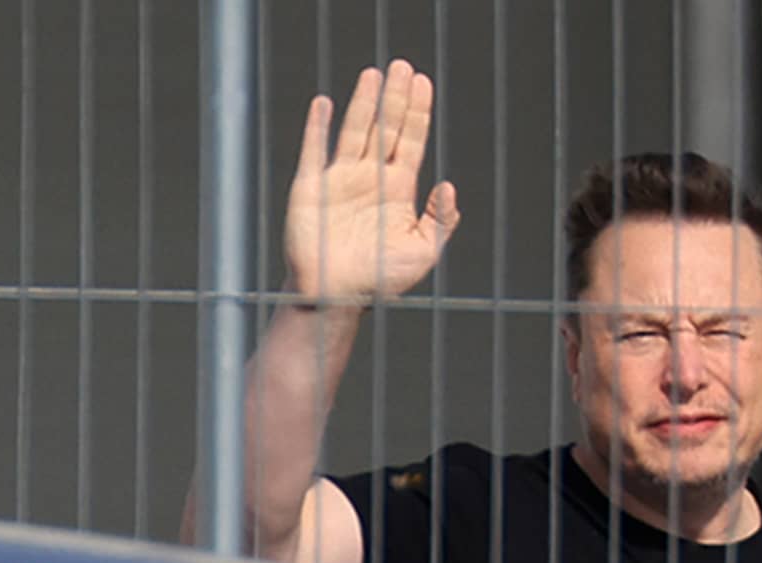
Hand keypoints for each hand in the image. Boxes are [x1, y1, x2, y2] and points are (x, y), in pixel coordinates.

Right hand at [286, 60, 460, 304]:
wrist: (336, 296)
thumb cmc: (380, 280)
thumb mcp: (422, 253)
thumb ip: (440, 221)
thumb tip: (451, 187)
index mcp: (398, 191)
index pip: (410, 142)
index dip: (418, 113)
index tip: (423, 84)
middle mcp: (371, 179)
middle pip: (386, 128)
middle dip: (396, 98)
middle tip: (404, 66)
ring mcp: (340, 180)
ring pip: (355, 131)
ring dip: (364, 103)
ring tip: (374, 74)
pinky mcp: (311, 188)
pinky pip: (314, 151)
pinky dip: (318, 127)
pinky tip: (324, 103)